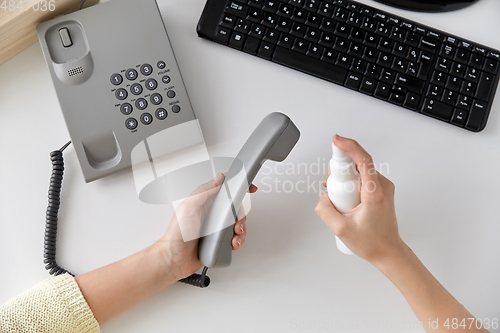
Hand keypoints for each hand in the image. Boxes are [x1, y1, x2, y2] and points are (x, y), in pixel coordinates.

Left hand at [158, 173, 257, 279]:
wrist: (174, 260)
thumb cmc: (176, 235)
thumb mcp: (188, 207)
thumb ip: (203, 191)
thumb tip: (219, 178)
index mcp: (205, 201)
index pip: (224, 188)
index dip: (238, 185)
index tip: (248, 187)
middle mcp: (212, 213)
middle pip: (236, 207)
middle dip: (241, 214)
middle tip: (236, 222)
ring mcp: (217, 227)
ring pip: (238, 223)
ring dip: (241, 229)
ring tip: (235, 236)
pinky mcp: (220, 240)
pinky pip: (235, 237)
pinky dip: (238, 240)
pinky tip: (232, 244)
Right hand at [315, 135, 403, 265]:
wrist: (388, 252)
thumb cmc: (372, 243)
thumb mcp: (340, 229)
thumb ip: (324, 210)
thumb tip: (322, 197)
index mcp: (375, 193)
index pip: (363, 160)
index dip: (349, 146)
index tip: (336, 141)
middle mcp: (382, 186)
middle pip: (358, 164)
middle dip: (340, 171)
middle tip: (331, 188)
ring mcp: (383, 188)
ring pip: (359, 171)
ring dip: (345, 179)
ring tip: (339, 199)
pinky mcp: (381, 191)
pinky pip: (362, 178)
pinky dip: (351, 184)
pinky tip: (345, 200)